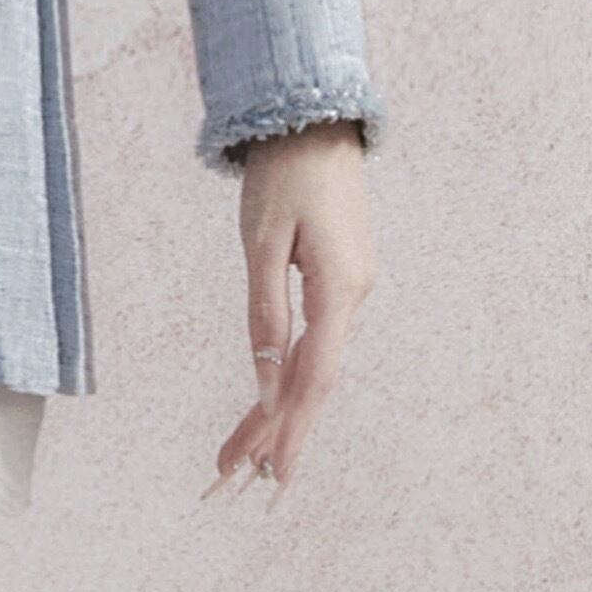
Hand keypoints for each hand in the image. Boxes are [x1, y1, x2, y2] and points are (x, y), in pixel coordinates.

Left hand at [204, 119, 376, 496]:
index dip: (290, 428)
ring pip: (316, 362)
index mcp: (341, 288)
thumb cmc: (285, 171)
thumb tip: (265, 379)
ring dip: (281, 406)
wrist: (314, 115)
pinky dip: (293, 371)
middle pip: (315, 380)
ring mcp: (353, 287)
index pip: (314, 377)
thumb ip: (264, 311)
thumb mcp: (262, 239)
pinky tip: (272, 398)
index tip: (271, 475)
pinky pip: (318, 338)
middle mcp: (356, 295)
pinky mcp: (342, 277)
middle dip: (277, 431)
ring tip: (242, 452)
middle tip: (235, 477)